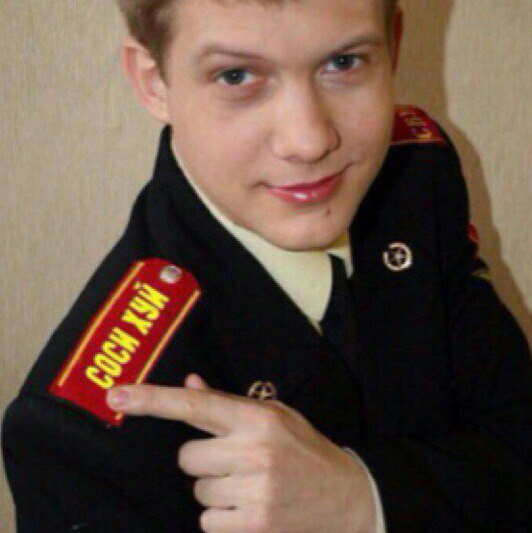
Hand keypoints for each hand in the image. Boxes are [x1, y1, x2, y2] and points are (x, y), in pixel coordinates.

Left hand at [106, 375, 375, 532]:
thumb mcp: (275, 416)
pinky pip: (207, 522)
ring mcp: (254, 492)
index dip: (152, 400)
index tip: (116, 395)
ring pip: (197, 490)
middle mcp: (253, 451)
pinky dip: (221, 517)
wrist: (347, 498)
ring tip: (249, 485)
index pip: (195, 404)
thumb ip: (226, 402)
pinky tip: (250, 508)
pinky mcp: (254, 526)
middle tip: (234, 461)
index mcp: (257, 418)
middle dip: (203, 459)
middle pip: (187, 456)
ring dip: (215, 489)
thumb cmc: (305, 449)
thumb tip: (189, 382)